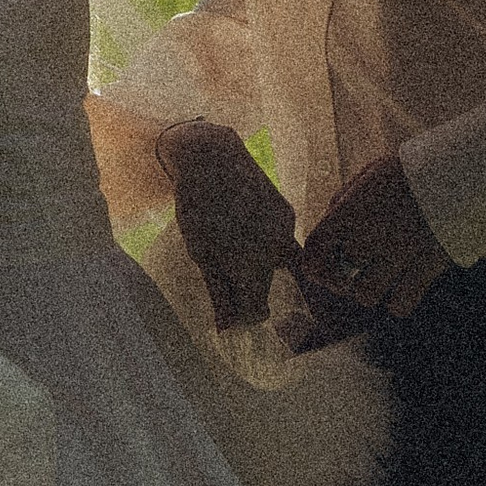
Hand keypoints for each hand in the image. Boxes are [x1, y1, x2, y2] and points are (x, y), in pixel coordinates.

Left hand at [156, 120, 302, 330]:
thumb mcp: (201, 254)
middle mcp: (277, 250)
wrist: (212, 156)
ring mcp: (285, 229)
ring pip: (277, 263)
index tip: (229, 313)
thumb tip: (228, 329)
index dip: (243, 316)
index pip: (257, 311)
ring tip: (231, 247)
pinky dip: (264, 243)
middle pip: (266, 285)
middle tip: (223, 276)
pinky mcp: (288, 211)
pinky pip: (281, 240)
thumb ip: (219, 293)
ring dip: (257, 265)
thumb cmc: (197, 207)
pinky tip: (242, 228)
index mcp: (252, 266)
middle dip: (248, 289)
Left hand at [295, 155, 452, 333]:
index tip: (327, 269)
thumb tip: (329, 218)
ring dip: (373, 291)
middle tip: (362, 271)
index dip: (316, 266)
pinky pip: (400, 304)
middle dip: (347, 280)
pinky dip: (400, 302)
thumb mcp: (371, 174)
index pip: (314, 250)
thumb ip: (345, 198)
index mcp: (350, 210)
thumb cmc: (413, 171)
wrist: (460, 170)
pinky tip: (406, 288)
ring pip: (366, 295)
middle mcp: (368, 234)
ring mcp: (397, 253)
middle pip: (340, 279)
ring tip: (385, 279)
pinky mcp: (426, 266)